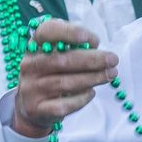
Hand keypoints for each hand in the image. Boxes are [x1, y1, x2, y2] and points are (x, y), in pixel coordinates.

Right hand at [12, 20, 116, 135]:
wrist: (31, 105)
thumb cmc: (51, 73)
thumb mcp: (55, 54)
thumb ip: (73, 46)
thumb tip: (95, 46)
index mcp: (34, 45)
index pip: (47, 32)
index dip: (70, 32)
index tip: (94, 39)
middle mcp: (29, 65)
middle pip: (62, 60)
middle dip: (92, 59)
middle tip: (113, 59)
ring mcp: (32, 88)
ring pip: (65, 83)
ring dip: (92, 78)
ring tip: (110, 74)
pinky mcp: (38, 109)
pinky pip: (64, 104)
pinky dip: (82, 98)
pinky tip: (91, 92)